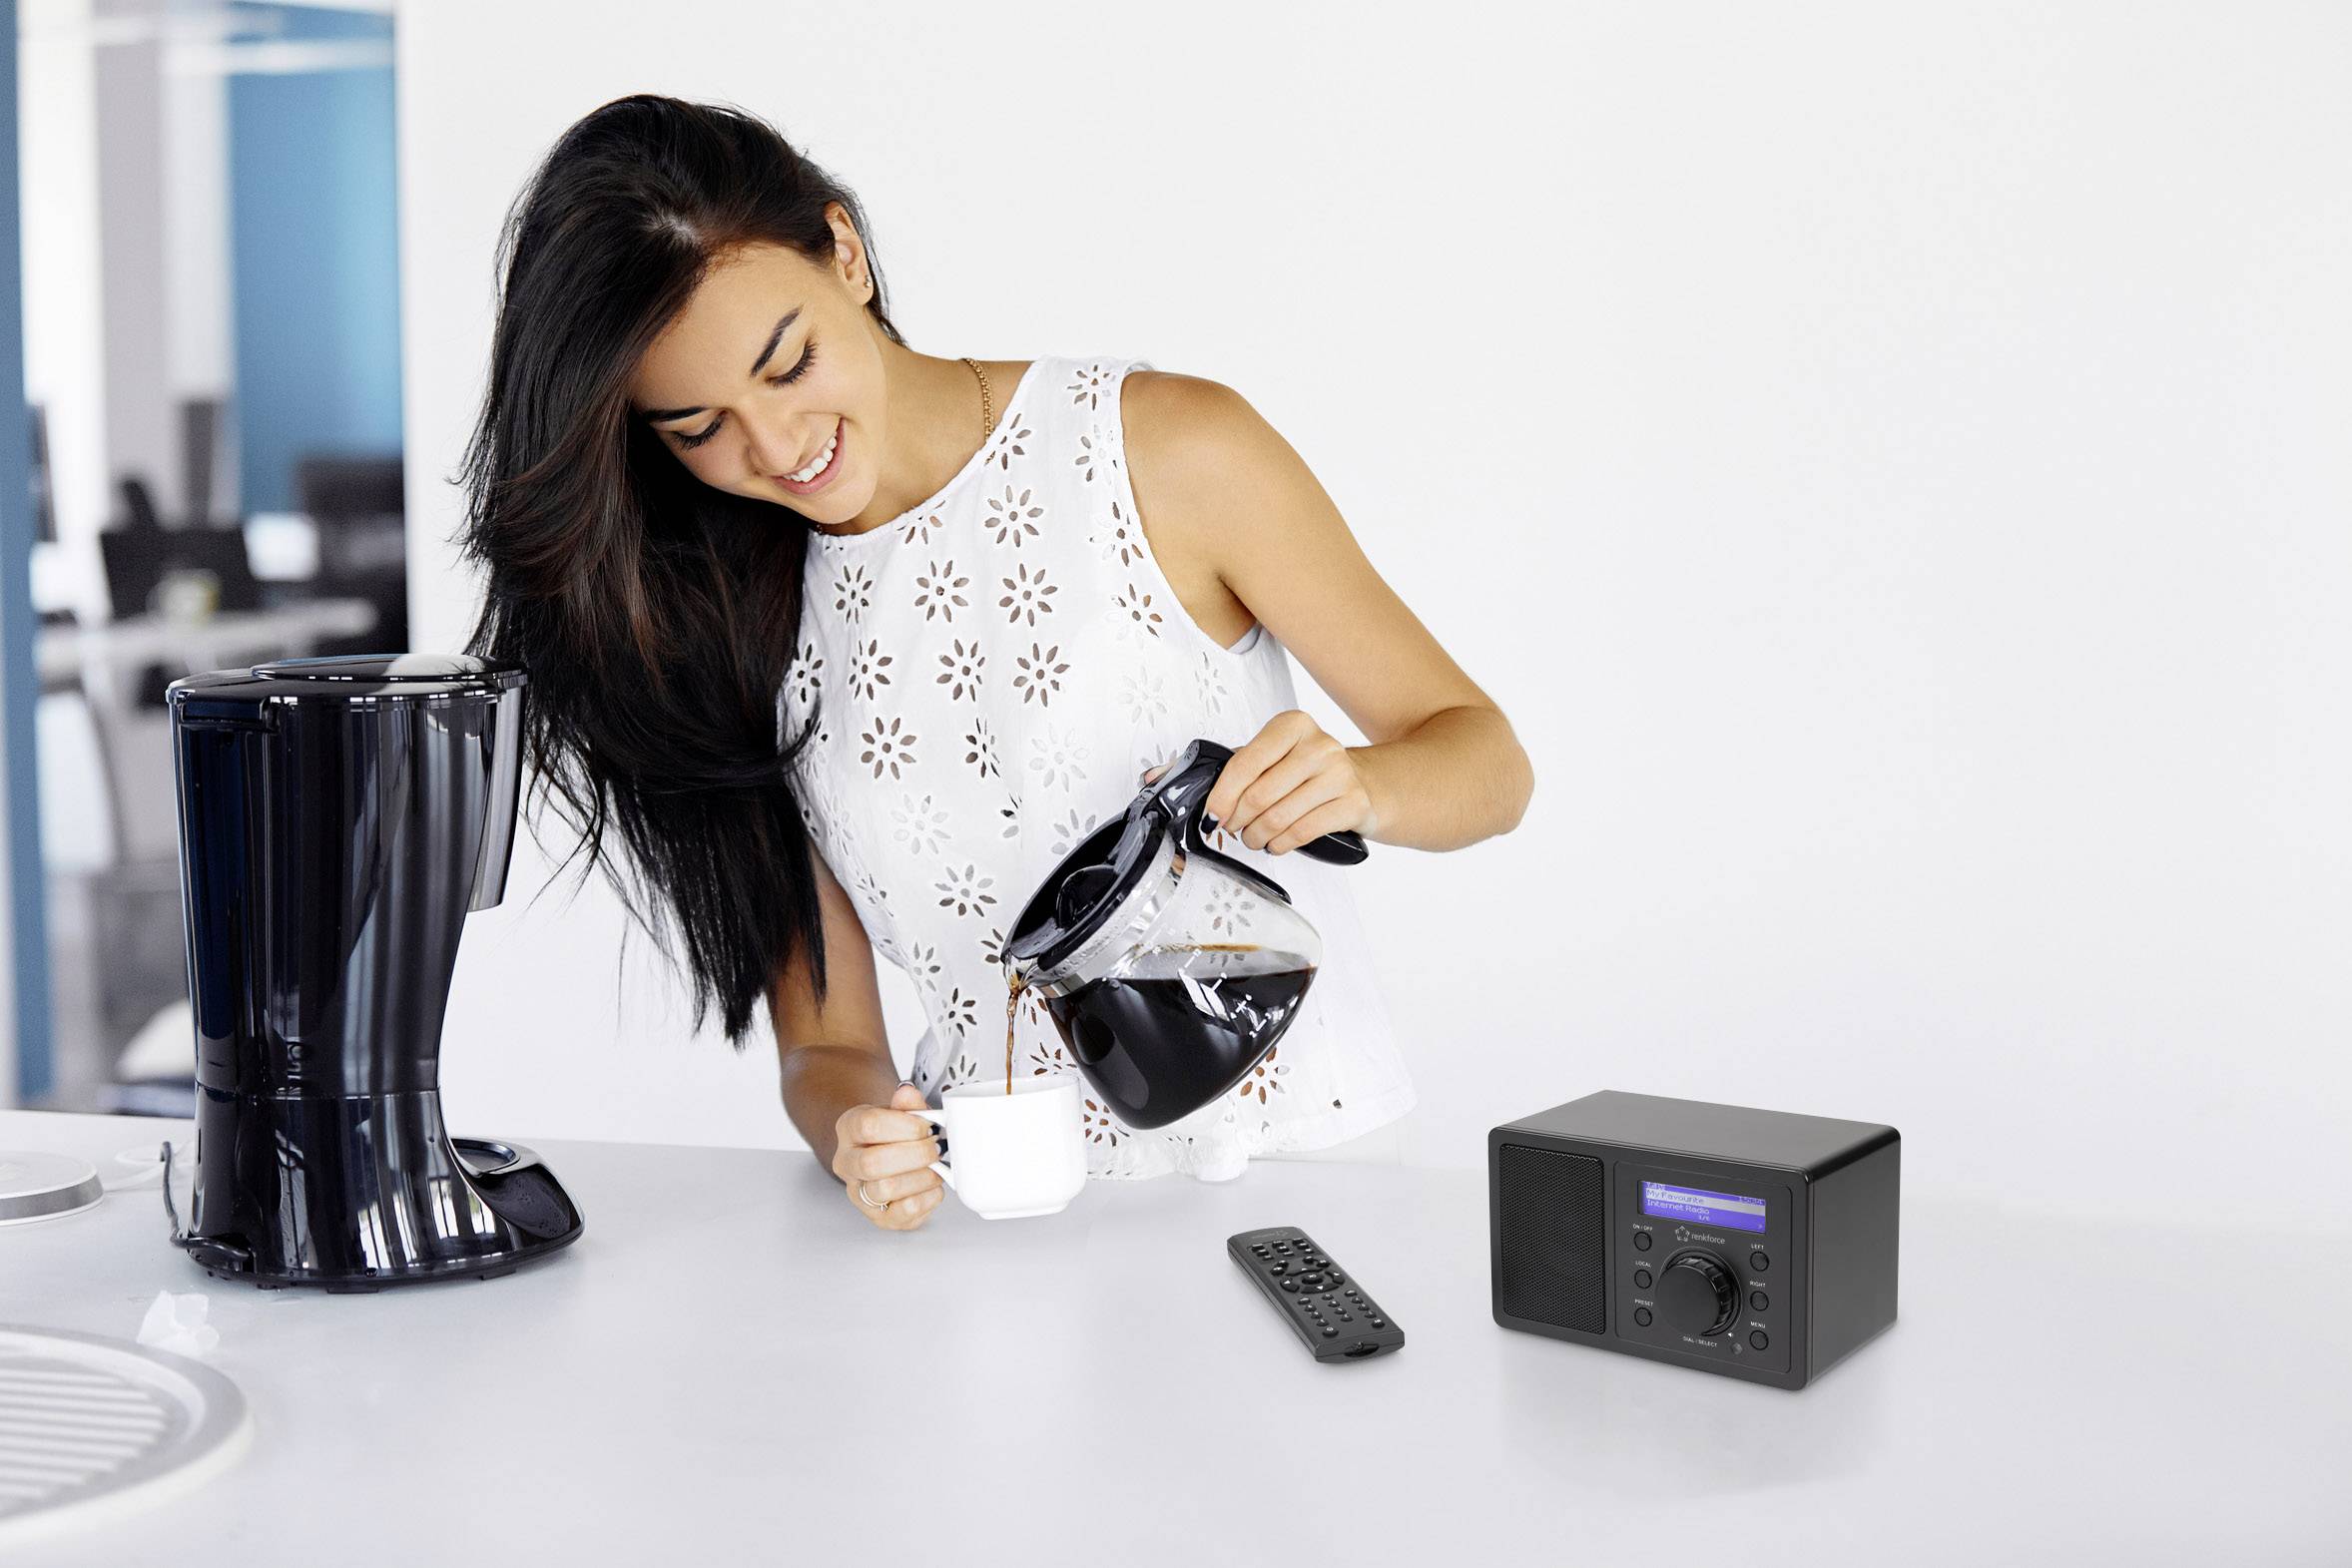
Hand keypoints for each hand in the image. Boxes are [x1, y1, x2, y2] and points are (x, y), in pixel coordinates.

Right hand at [831, 1082, 946, 1230]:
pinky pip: (903, 1212)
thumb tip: (908, 1093)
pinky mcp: (879, 1217)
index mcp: (849, 1128)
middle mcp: (847, 1162)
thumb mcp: (902, 1111)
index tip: (926, 1126)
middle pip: (873, 1163)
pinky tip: (932, 1185)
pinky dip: (927, 1198)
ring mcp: (859, 1193)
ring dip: (921, 1177)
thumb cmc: (896, 1132)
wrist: (888, 1154)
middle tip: (936, 1148)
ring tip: (936, 1167)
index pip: (869, 1126)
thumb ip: (908, 1103)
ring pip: (885, 1189)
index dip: (905, 1126)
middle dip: (915, 1155)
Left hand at [1145, 711, 1377, 854]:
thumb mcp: (1267, 757)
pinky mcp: (1353, 803)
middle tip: (1232, 829)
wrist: (1365, 783)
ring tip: (1253, 837)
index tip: (1212, 816)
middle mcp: (1319, 745)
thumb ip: (1218, 766)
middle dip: (1237, 821)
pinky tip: (1276, 843)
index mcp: (1291, 725)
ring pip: (1279, 817)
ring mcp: (1339, 774)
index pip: (1243, 763)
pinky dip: (1281, 845)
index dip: (1221, 796)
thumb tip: (1155, 777)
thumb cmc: (1305, 770)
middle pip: (1259, 795)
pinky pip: (1303, 832)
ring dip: (1257, 837)